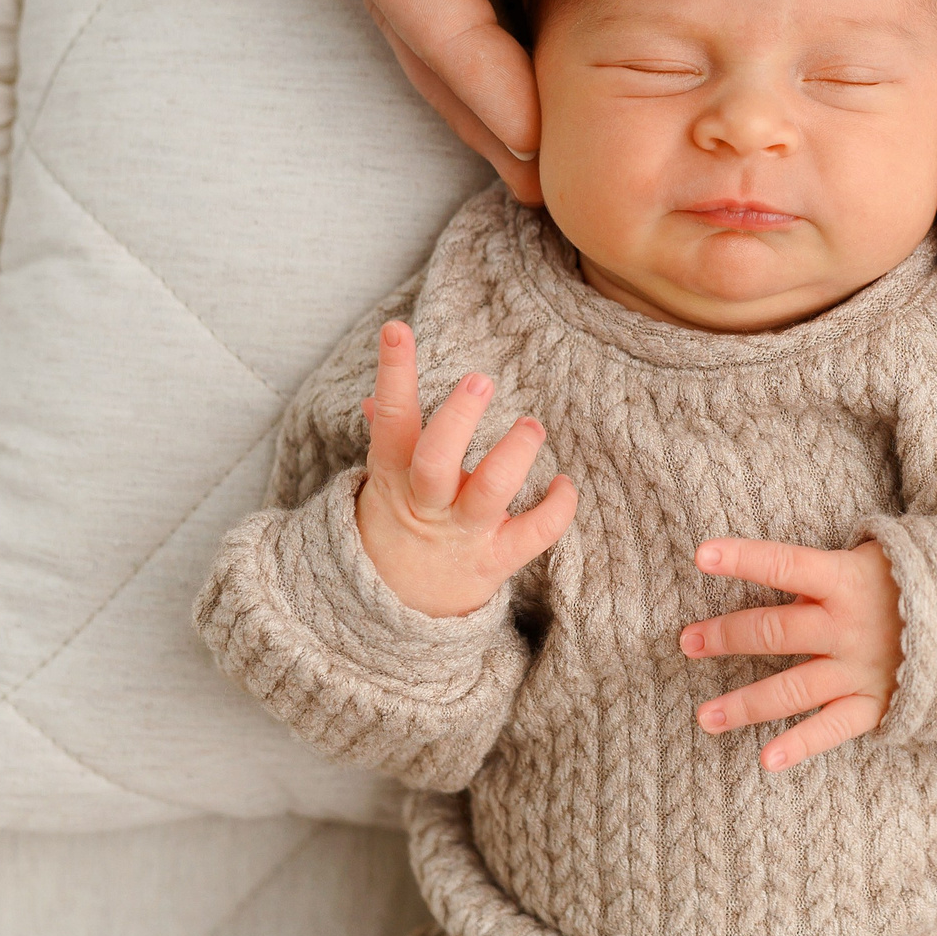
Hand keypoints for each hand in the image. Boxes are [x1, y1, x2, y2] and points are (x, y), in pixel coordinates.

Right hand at [354, 320, 576, 617]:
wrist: (397, 606)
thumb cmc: (398, 522)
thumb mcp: (383, 480)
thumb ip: (386, 436)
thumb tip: (372, 399)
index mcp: (394, 474)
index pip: (391, 418)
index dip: (393, 373)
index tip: (397, 329)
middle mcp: (428, 502)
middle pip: (435, 460)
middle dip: (457, 419)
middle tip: (481, 379)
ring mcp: (463, 532)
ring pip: (489, 493)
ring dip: (515, 456)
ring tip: (532, 425)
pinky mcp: (496, 559)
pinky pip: (533, 535)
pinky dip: (557, 509)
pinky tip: (564, 483)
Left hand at [681, 537, 904, 771]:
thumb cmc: (909, 580)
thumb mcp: (873, 557)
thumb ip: (823, 571)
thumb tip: (773, 574)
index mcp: (844, 580)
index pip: (784, 565)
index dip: (742, 558)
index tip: (700, 555)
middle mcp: (847, 626)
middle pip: (775, 631)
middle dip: (726, 636)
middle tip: (687, 642)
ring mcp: (859, 669)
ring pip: (790, 689)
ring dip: (744, 704)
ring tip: (705, 717)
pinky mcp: (874, 704)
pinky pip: (831, 728)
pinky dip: (800, 745)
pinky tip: (765, 760)